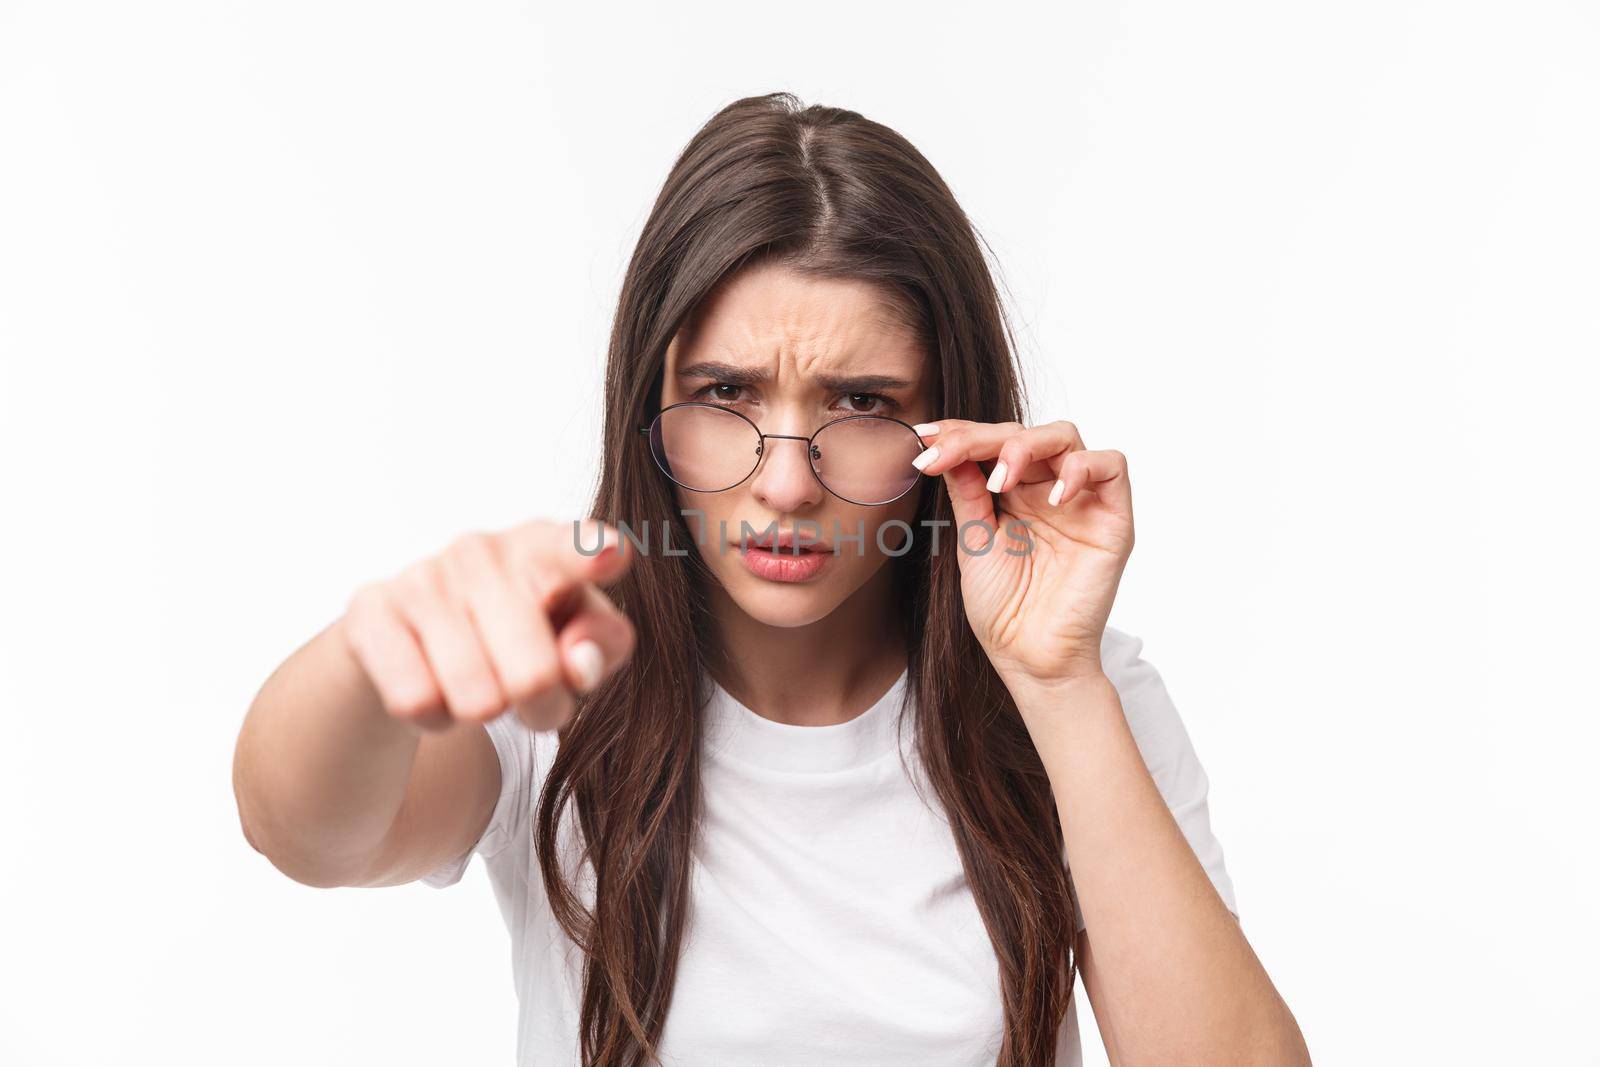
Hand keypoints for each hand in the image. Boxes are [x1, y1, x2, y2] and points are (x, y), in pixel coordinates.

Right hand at [338, 518, 635, 732]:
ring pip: (476, 699)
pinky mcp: (372, 611)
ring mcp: (425, 576)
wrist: (415, 636)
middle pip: (535, 677)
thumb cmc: (523, 633)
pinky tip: (435, 683)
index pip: (574, 550)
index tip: (609, 554)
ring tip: (479, 681)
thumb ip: (601, 646)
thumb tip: (579, 662)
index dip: (592, 555)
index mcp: (546, 547)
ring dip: (484, 713)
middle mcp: (484, 550)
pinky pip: (417, 702)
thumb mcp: (577, 638)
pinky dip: (435, 717)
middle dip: (541, 708)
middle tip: (530, 693)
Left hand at [912, 419, 1133, 689]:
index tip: (922, 438)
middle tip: (944, 455)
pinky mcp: (1113, 518)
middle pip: (1023, 432)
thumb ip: (967, 493)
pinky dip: (1082, 468)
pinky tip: (1052, 496)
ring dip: (1026, 446)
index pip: (992, 443)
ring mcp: (1081, 500)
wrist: (1029, 657)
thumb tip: (946, 445)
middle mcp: (1048, 489)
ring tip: (999, 480)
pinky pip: (1112, 466)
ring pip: (1065, 437)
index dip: (959, 433)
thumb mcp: (974, 541)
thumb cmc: (1002, 608)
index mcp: (1014, 493)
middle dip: (979, 437)